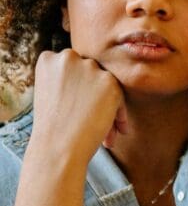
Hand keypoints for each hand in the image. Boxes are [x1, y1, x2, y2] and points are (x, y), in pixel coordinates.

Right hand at [30, 50, 125, 164]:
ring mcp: (89, 68)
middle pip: (92, 73)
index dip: (80, 87)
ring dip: (110, 106)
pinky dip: (120, 115)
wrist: (57, 147)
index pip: (74, 67)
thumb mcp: (51, 95)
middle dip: (95, 96)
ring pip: (107, 85)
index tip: (79, 106)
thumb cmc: (53, 128)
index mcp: (48, 59)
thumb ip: (69, 81)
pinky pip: (121, 97)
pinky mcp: (109, 81)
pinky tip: (117, 131)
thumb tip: (94, 80)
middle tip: (92, 118)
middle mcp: (68, 58)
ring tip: (108, 132)